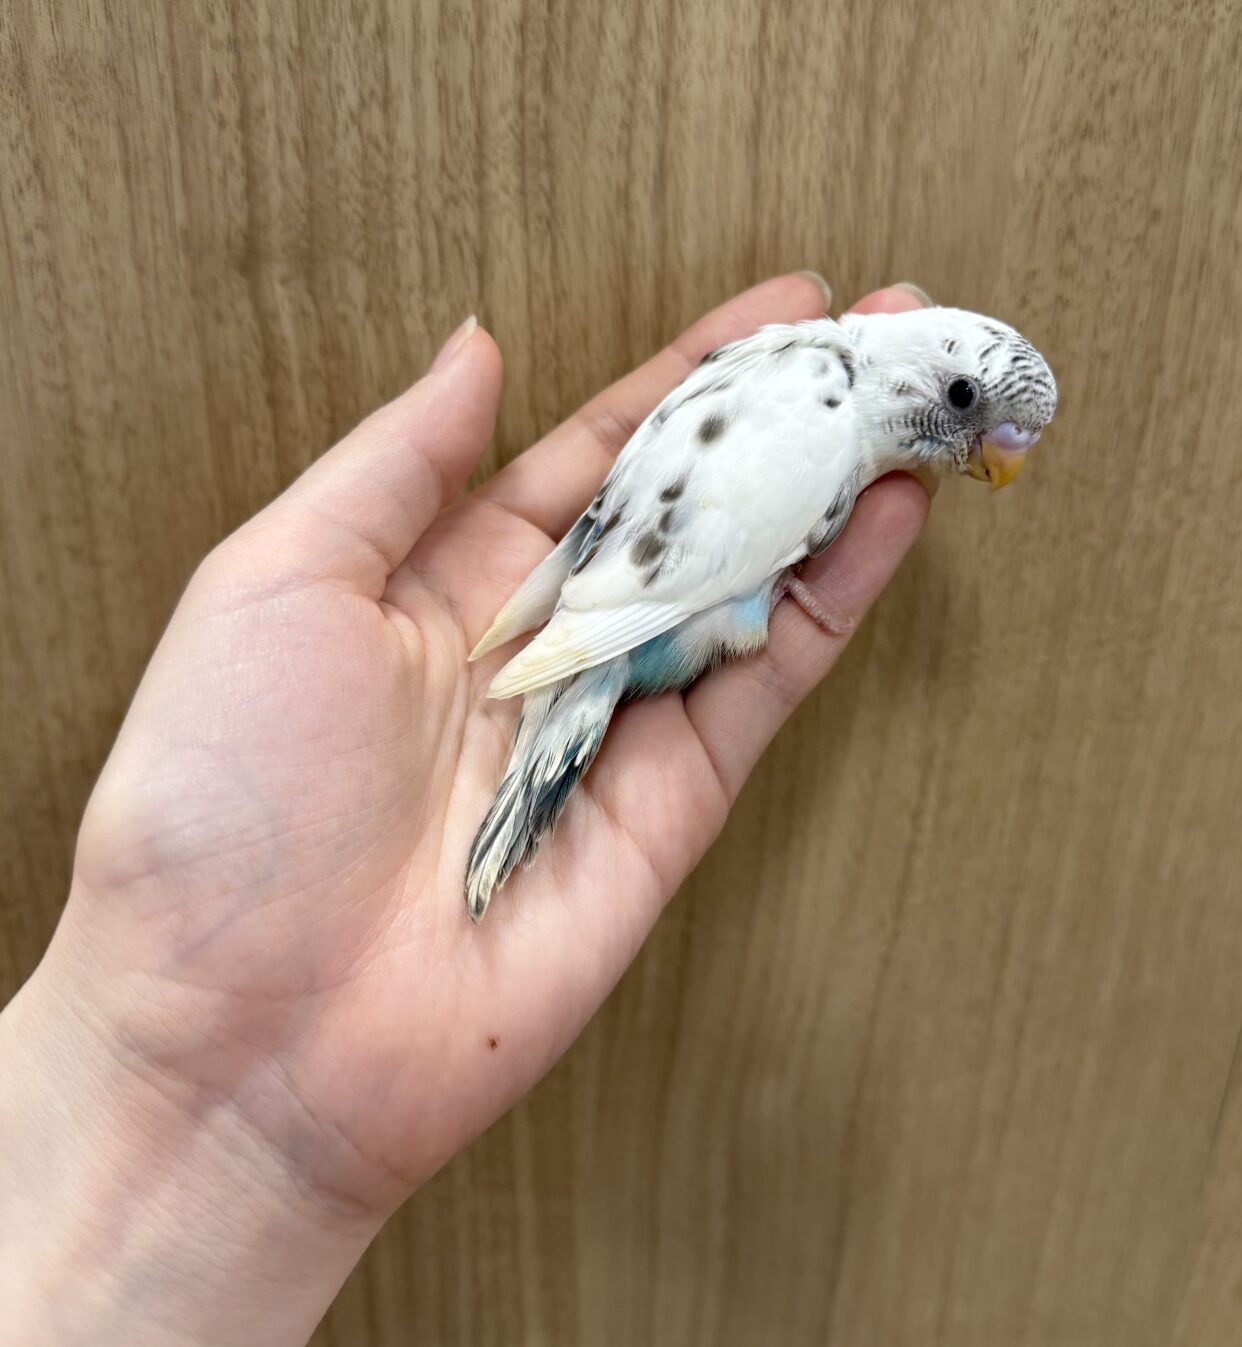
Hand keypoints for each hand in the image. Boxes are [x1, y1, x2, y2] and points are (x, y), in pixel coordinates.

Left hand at [53, 277, 929, 1221]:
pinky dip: (833, 603)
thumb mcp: (274, 582)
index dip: (690, 378)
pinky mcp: (667, 816)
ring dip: (837, 494)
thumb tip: (479, 348)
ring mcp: (611, 730)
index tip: (784, 308)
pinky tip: (887, 522)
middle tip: (888, 332)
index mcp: (442, 583)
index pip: (596, 453)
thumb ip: (399, 465)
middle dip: (791, 419)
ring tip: (918, 405)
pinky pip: (760, 689)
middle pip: (693, 512)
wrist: (239, 1038)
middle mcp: (540, 649)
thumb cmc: (217, 805)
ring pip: (749, 589)